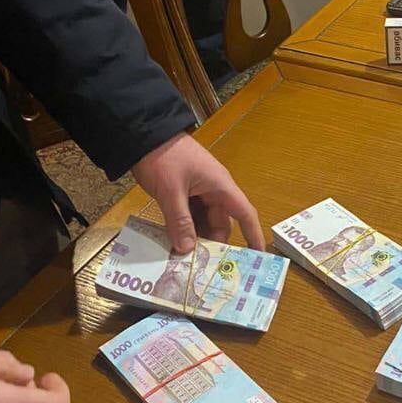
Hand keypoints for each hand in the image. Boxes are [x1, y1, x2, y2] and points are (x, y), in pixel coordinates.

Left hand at [132, 132, 263, 252]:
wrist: (143, 133)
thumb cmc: (164, 158)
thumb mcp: (171, 191)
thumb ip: (180, 221)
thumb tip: (187, 250)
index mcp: (220, 186)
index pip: (245, 214)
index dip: (254, 235)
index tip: (258, 258)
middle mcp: (214, 190)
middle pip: (221, 223)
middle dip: (214, 244)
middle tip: (204, 269)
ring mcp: (198, 191)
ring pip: (203, 221)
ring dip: (196, 238)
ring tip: (186, 260)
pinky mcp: (184, 192)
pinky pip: (189, 216)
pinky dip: (184, 229)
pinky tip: (174, 244)